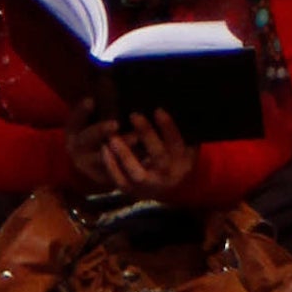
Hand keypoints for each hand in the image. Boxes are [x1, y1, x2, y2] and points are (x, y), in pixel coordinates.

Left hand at [66, 99, 194, 200]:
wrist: (165, 186)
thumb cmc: (175, 156)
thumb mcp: (186, 144)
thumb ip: (184, 128)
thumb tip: (178, 101)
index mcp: (183, 161)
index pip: (176, 142)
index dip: (168, 127)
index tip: (158, 109)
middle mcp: (167, 174)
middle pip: (158, 156)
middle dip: (147, 135)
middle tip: (134, 115)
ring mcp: (149, 185)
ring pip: (136, 172)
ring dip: (124, 154)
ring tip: (113, 136)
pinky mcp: (131, 190)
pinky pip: (119, 180)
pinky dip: (111, 165)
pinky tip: (105, 148)